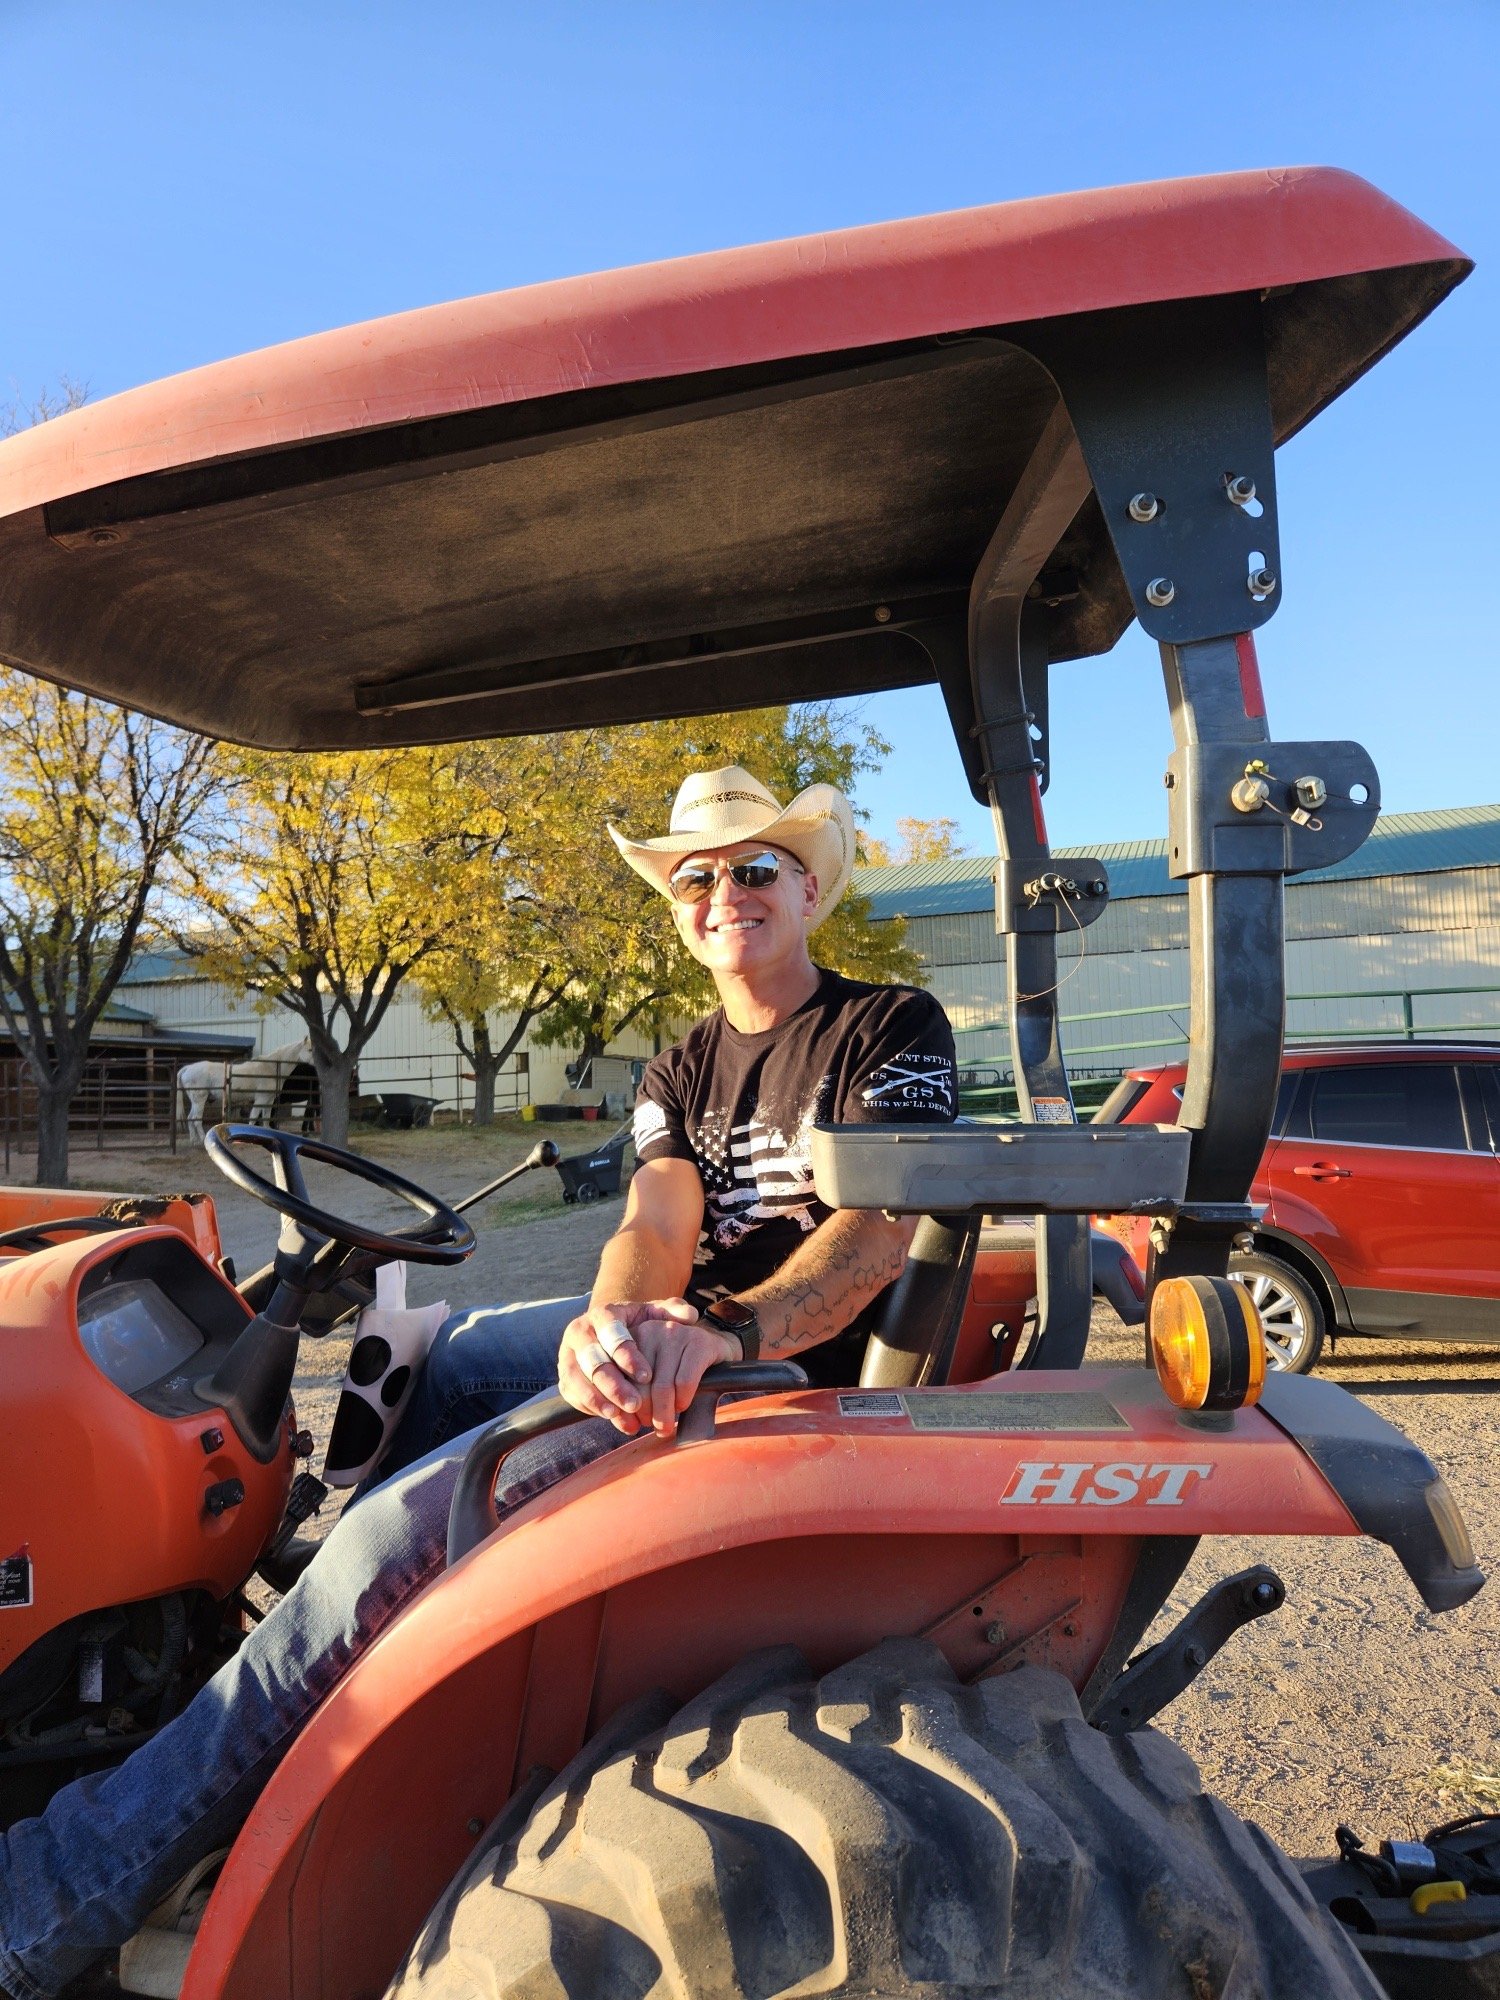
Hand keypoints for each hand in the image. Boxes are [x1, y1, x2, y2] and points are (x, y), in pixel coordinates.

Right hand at [559, 1298, 700, 1431]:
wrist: (610, 1334)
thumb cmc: (637, 1325)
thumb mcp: (654, 1314)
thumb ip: (673, 1311)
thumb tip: (690, 1315)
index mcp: (602, 1314)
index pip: (611, 1334)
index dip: (628, 1356)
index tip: (648, 1375)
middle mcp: (579, 1332)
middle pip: (592, 1360)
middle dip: (614, 1385)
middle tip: (636, 1404)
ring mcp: (567, 1355)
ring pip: (578, 1379)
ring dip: (599, 1400)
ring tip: (622, 1416)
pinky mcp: (564, 1376)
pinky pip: (572, 1394)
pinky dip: (591, 1408)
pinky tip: (614, 1419)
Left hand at [626, 1314, 741, 1438]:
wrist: (715, 1349)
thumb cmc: (675, 1370)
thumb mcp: (648, 1376)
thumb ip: (630, 1394)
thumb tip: (624, 1423)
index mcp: (630, 1338)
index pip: (618, 1378)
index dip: (624, 1406)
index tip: (633, 1424)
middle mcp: (649, 1330)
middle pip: (640, 1385)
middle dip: (646, 1414)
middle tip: (653, 1426)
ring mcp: (674, 1333)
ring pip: (663, 1386)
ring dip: (664, 1414)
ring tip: (666, 1425)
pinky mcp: (698, 1342)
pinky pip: (685, 1382)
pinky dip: (683, 1401)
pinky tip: (683, 1405)